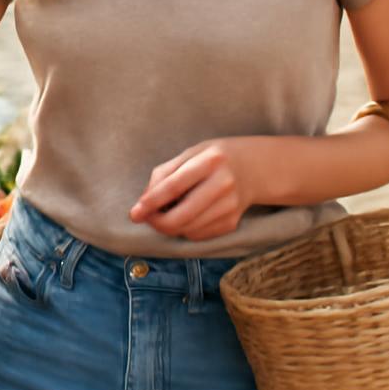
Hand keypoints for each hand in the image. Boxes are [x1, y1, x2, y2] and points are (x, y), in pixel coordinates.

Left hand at [128, 137, 274, 241]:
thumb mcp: (189, 154)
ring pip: (188, 229)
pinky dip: (186, 229)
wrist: (253, 168)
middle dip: (157, 222)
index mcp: (210, 161)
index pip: (173, 187)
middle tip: (146, 218)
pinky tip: (187, 215)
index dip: (151, 203)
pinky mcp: (232, 222)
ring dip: (170, 226)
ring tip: (166, 212)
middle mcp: (223, 184)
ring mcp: (230, 206)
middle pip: (181, 216)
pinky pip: (198, 235)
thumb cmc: (213, 159)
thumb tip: (144, 202)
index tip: (135, 213)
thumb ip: (164, 174)